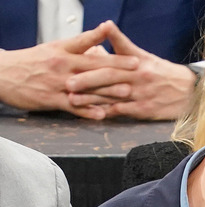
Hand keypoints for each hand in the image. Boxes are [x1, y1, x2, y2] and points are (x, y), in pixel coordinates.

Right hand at [0, 22, 138, 118]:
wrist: (3, 74)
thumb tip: (100, 39)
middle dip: (117, 68)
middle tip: (137, 70)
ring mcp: (58, 84)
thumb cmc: (32, 61)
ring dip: (107, 90)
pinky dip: (87, 111)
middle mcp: (62, 66)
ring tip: (127, 92)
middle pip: (93, 67)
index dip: (112, 51)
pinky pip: (72, 107)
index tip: (132, 54)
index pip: (90, 48)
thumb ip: (78, 45)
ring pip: (86, 88)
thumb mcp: (54, 48)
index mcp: (63, 52)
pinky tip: (102, 115)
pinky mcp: (51, 100)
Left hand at [66, 21, 196, 119]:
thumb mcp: (144, 55)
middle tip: (68, 84)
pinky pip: (123, 111)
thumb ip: (122, 44)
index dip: (92, 62)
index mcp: (137, 62)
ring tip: (73, 101)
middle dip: (87, 81)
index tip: (73, 63)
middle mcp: (139, 77)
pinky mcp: (145, 110)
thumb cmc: (163, 73)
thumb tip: (104, 28)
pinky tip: (94, 114)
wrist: (191, 91)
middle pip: (110, 78)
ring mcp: (142, 95)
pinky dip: (108, 113)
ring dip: (92, 99)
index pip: (112, 60)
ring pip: (113, 96)